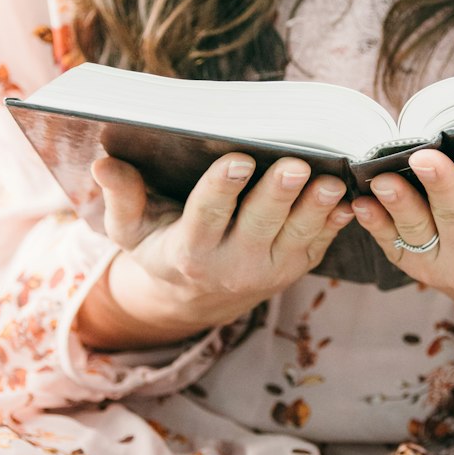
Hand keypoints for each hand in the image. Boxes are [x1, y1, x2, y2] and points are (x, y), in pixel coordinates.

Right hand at [76, 154, 353, 349]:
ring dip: (316, 208)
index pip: (206, 216)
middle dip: (277, 195)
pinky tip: (349, 199)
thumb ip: (121, 197)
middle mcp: (232, 265)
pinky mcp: (296, 266)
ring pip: (297, 235)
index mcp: (189, 252)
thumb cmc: (160, 246)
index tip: (238, 160)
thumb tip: (103, 161)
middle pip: (259, 225)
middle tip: (295, 164)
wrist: (197, 294)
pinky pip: (320, 243)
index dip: (222, 188)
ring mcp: (270, 269)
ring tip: (331, 179)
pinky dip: (336, 223)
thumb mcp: (131, 229)